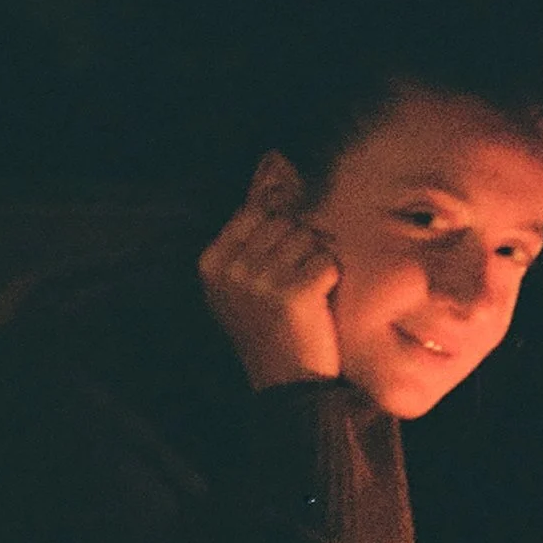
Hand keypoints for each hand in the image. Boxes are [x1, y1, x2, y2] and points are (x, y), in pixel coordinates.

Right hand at [199, 152, 342, 390]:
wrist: (287, 384)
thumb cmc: (272, 323)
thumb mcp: (247, 274)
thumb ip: (255, 219)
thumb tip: (272, 159)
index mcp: (210, 261)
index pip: (255, 209)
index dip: (281, 223)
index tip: (285, 255)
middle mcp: (229, 268)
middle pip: (285, 220)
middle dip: (301, 245)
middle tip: (295, 283)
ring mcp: (259, 280)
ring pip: (308, 236)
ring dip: (317, 261)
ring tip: (305, 294)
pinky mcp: (293, 292)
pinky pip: (327, 259)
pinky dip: (332, 277)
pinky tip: (318, 302)